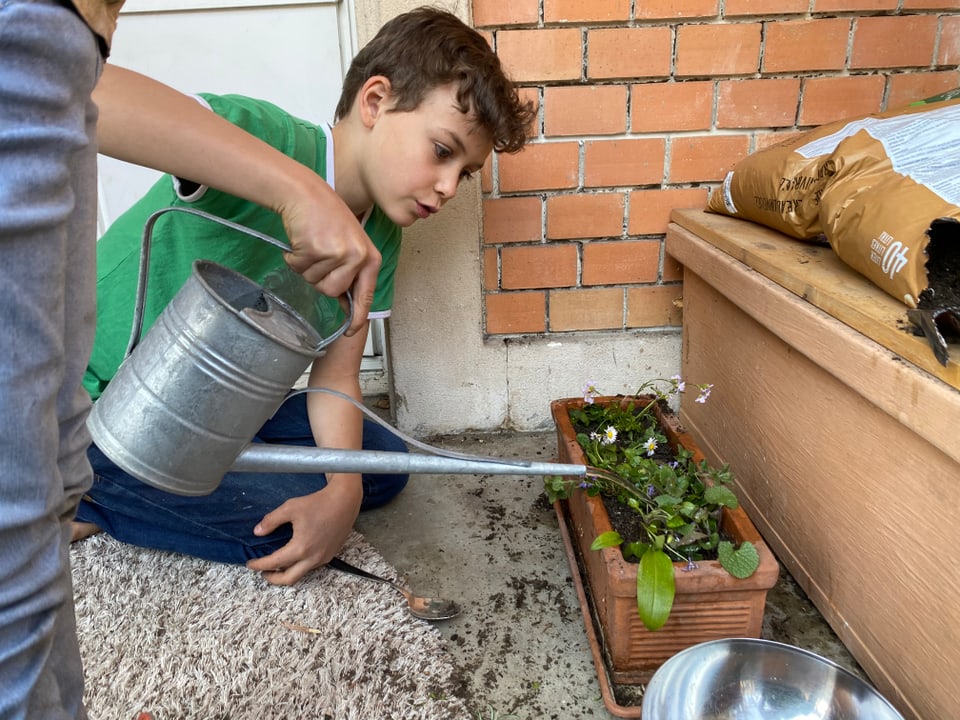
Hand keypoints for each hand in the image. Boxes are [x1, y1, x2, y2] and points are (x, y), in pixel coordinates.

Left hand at [245, 478, 362, 585]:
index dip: (259, 564)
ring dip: (287, 572)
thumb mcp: (290, 508)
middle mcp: (313, 558)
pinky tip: (296, 556)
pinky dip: (300, 565)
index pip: (274, 563)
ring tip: (278, 564)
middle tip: (262, 572)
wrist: (345, 500)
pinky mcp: (331, 554)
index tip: (250, 563)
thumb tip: (257, 532)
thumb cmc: (318, 503)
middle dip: (273, 579)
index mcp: (300, 548)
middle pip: (289, 579)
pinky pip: (312, 566)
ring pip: (302, 573)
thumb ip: (271, 521)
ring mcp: (324, 557)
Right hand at [278, 190, 380, 335]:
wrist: (305, 193)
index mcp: (370, 258)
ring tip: (312, 244)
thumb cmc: (327, 217)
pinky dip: (294, 258)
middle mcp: (357, 257)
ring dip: (306, 267)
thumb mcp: (350, 245)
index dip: (356, 316)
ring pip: (313, 281)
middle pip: (332, 292)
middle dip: (319, 279)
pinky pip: (299, 268)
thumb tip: (347, 304)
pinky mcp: (316, 249)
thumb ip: (351, 273)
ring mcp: (337, 253)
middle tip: (319, 255)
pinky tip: (301, 240)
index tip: (351, 331)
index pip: (365, 295)